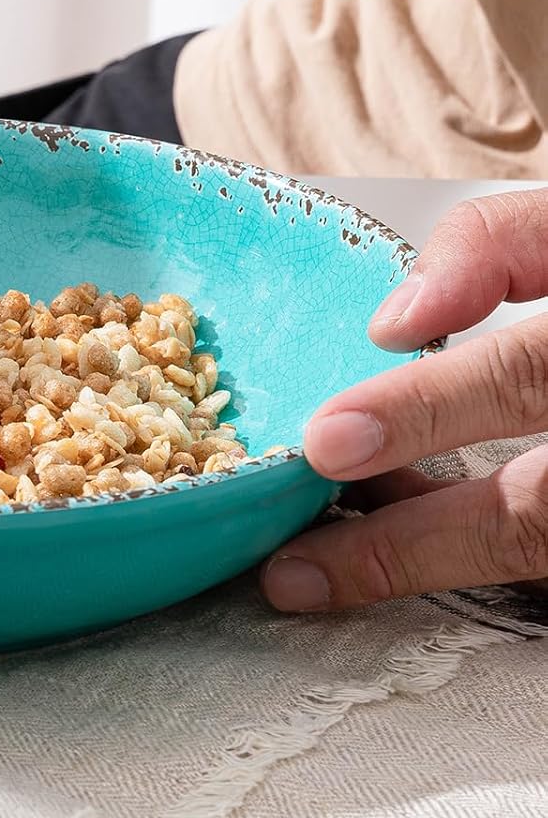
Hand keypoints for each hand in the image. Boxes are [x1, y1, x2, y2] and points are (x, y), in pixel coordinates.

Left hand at [262, 191, 547, 611]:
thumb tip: (395, 321)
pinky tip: (403, 536)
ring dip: (431, 561)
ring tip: (323, 569)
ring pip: (541, 548)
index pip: (528, 377)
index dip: (427, 410)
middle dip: (408, 548)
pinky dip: (478, 551)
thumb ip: (498, 245)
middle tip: (295, 572)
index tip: (326, 440)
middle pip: (535, 518)